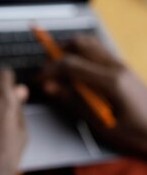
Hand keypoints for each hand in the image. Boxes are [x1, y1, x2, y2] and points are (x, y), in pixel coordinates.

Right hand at [42, 34, 146, 155]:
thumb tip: (48, 87)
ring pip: (88, 42)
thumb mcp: (99, 123)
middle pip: (79, 43)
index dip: (49, 69)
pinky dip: (81, 54)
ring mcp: (121, 64)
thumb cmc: (134, 133)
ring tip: (60, 68)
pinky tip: (77, 72)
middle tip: (48, 70)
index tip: (39, 79)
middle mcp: (116, 67)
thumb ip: (73, 101)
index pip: (70, 64)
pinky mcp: (122, 67)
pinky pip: (97, 50)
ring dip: (69, 50)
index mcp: (110, 81)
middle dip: (57, 52)